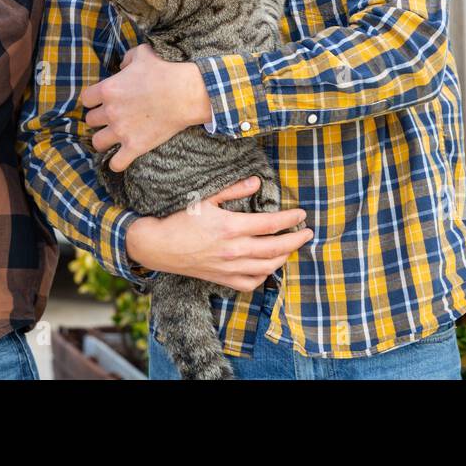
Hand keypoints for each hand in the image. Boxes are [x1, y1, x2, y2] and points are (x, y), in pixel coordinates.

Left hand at [82, 43, 213, 170]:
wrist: (186, 93)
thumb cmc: (165, 70)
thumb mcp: (143, 53)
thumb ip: (127, 59)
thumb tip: (122, 66)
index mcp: (108, 89)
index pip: (86, 99)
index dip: (93, 100)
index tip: (102, 101)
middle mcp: (110, 111)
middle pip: (90, 120)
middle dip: (99, 119)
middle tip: (111, 118)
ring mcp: (121, 131)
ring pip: (97, 142)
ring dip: (103, 141)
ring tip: (112, 139)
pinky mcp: (135, 146)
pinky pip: (116, 163)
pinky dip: (117, 163)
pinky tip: (122, 159)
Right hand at [125, 176, 312, 291]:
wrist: (158, 246)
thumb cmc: (181, 219)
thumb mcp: (206, 198)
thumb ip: (234, 190)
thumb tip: (257, 182)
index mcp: (231, 227)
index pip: (271, 224)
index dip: (290, 219)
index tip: (302, 214)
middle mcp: (233, 250)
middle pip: (276, 248)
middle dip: (296, 240)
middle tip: (307, 232)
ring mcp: (228, 267)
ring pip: (267, 267)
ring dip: (284, 258)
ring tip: (292, 247)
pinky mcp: (222, 279)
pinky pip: (250, 283)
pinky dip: (264, 276)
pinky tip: (268, 267)